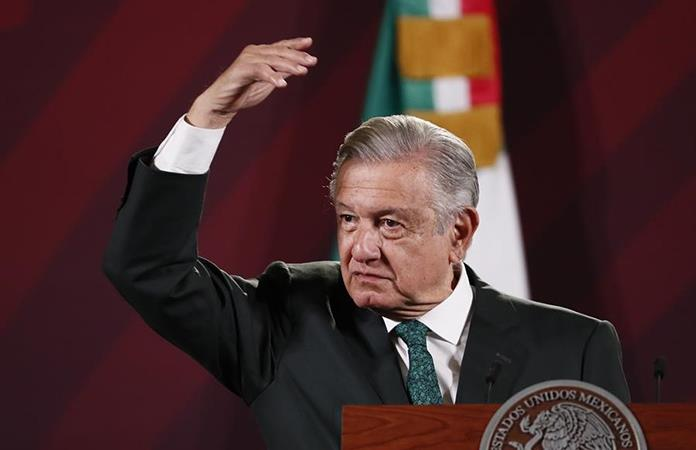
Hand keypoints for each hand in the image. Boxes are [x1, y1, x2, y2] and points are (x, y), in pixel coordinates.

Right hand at [187, 37, 316, 128]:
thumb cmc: (243, 93)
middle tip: (312, 61)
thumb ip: (280, 73)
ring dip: (288, 66)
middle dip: (297, 56)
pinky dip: (271, 76)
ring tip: (302, 72)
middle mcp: (254, 53)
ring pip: (271, 59)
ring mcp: (247, 60)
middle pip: (279, 52)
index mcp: (260, 54)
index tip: (309, 42)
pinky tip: (282, 84)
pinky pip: (259, 71)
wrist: (221, 105)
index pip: (280, 46)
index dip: (295, 44)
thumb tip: (297, 68)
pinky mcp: (240, 69)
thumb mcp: (267, 83)